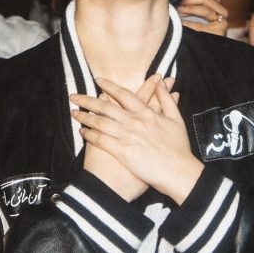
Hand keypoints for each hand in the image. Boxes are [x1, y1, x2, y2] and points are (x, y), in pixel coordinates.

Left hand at [71, 77, 202, 204]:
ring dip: (85, 117)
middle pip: (106, 107)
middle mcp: (134, 122)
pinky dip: (90, 135)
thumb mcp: (176, 119)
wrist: (178, 171)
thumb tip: (161, 82)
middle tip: (74, 96)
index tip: (98, 80)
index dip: (109, 86)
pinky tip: (83, 132)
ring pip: (100, 122)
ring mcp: (127, 137)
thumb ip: (167, 99)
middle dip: (87, 100)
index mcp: (146, 113)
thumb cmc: (179, 147)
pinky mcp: (122, 152)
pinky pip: (101, 141)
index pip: (124, 94)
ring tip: (74, 113)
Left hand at [176, 0, 228, 35]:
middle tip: (177, 3)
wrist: (197, 49)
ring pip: (205, 10)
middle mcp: (221, 11)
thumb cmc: (190, 28)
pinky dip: (187, 24)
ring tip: (178, 12)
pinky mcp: (219, 32)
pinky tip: (181, 25)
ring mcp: (222, 22)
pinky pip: (200, 26)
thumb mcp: (189, 9)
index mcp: (215, 3)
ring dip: (188, 10)